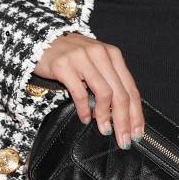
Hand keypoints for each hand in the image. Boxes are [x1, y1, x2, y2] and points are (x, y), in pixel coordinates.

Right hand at [34, 32, 144, 148]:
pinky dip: (84, 109)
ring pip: (104, 93)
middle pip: (120, 94)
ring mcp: (82, 58)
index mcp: (113, 55)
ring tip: (105, 130)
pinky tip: (85, 118)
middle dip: (124, 121)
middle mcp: (100, 54)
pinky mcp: (64, 65)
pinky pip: (79, 93)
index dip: (136, 114)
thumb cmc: (72, 56)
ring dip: (106, 116)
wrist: (41, 39)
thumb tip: (122, 115)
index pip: (131, 89)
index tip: (137, 134)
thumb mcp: (96, 65)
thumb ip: (110, 83)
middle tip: (124, 140)